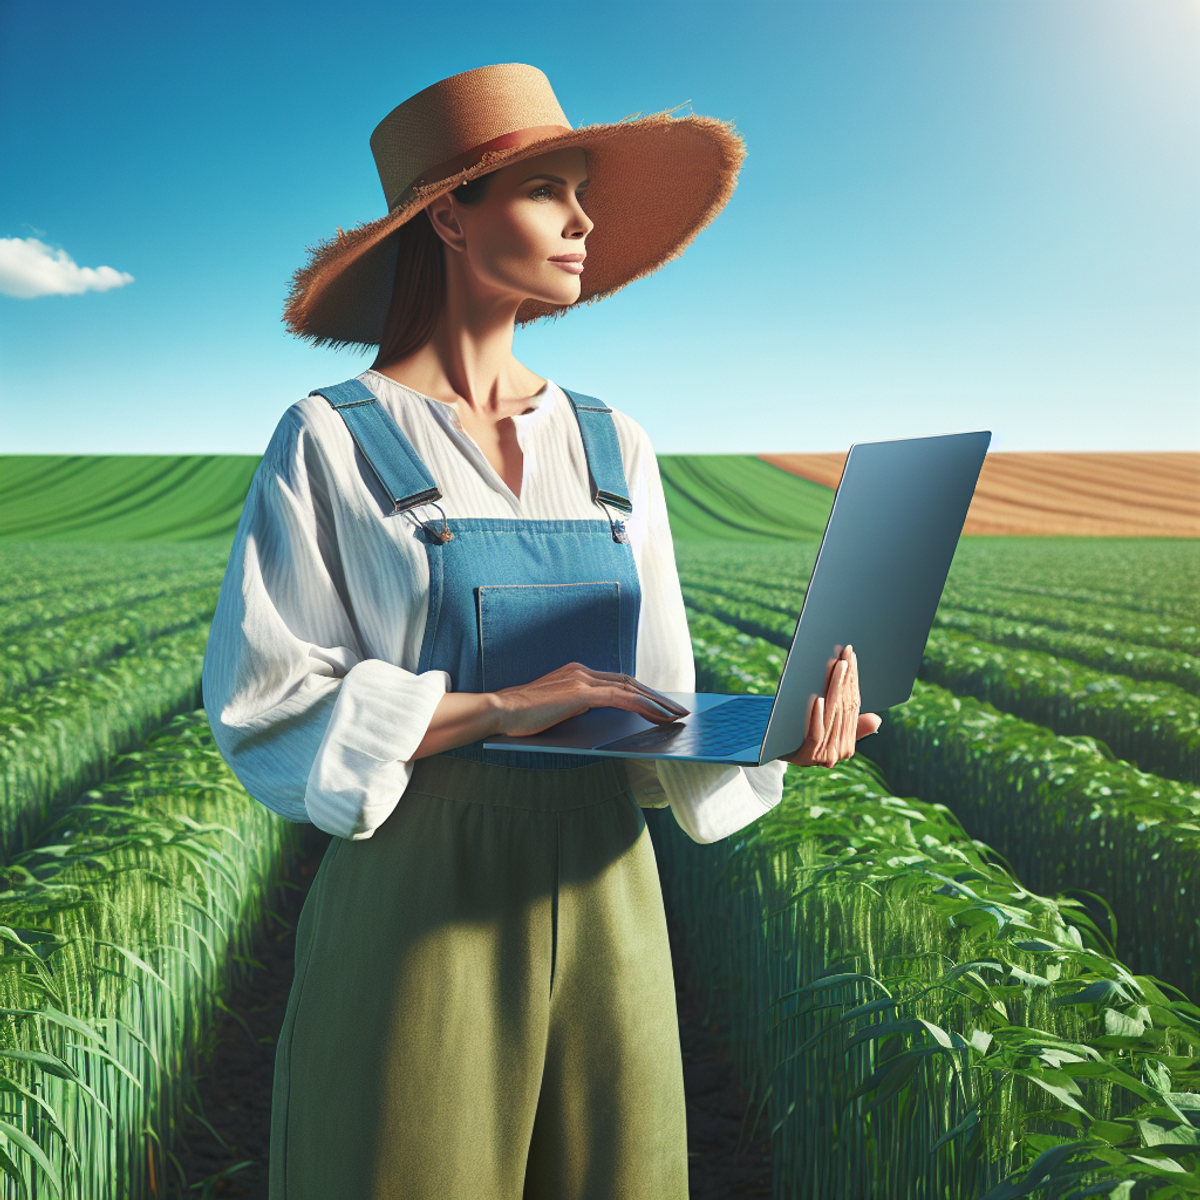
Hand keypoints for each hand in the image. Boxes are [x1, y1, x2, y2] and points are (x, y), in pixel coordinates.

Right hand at [492, 663, 689, 737]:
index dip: (641, 691)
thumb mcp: (555, 710)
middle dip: (657, 695)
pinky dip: (644, 706)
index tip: (659, 703)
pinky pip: (622, 698)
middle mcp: (582, 671)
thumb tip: (594, 721)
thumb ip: (574, 709)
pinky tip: (658, 716)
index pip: (617, 680)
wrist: (499, 711)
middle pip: (630, 681)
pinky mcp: (581, 693)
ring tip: (676, 715)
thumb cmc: (522, 718)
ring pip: (631, 688)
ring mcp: (582, 679)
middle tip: (678, 709)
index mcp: (576, 673)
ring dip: (657, 701)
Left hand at [779, 644, 881, 767]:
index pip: (853, 706)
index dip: (853, 680)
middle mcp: (838, 751)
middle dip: (845, 678)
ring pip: (831, 716)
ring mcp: (823, 755)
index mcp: (847, 744)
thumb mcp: (826, 731)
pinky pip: (815, 734)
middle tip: (844, 654)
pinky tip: (817, 698)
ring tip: (836, 666)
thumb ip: (850, 726)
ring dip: (834, 689)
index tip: (851, 657)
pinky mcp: (806, 756)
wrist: (771, 755)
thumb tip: (876, 719)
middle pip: (843, 708)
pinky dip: (817, 715)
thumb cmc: (799, 738)